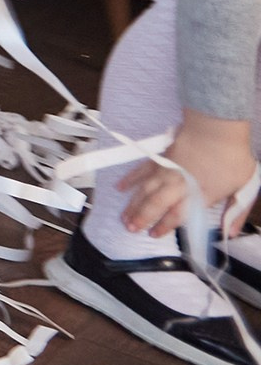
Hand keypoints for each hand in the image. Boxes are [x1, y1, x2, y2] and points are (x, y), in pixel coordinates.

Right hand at [118, 111, 257, 236]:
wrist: (215, 130)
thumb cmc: (232, 157)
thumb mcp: (244, 188)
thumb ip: (237, 213)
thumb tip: (231, 233)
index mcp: (198, 196)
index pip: (177, 217)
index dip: (163, 227)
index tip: (154, 234)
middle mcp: (178, 186)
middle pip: (155, 205)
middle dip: (141, 219)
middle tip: (129, 228)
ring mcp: (166, 171)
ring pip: (144, 191)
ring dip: (132, 205)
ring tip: (123, 216)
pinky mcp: (160, 158)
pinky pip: (140, 171)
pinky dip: (129, 179)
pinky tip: (120, 187)